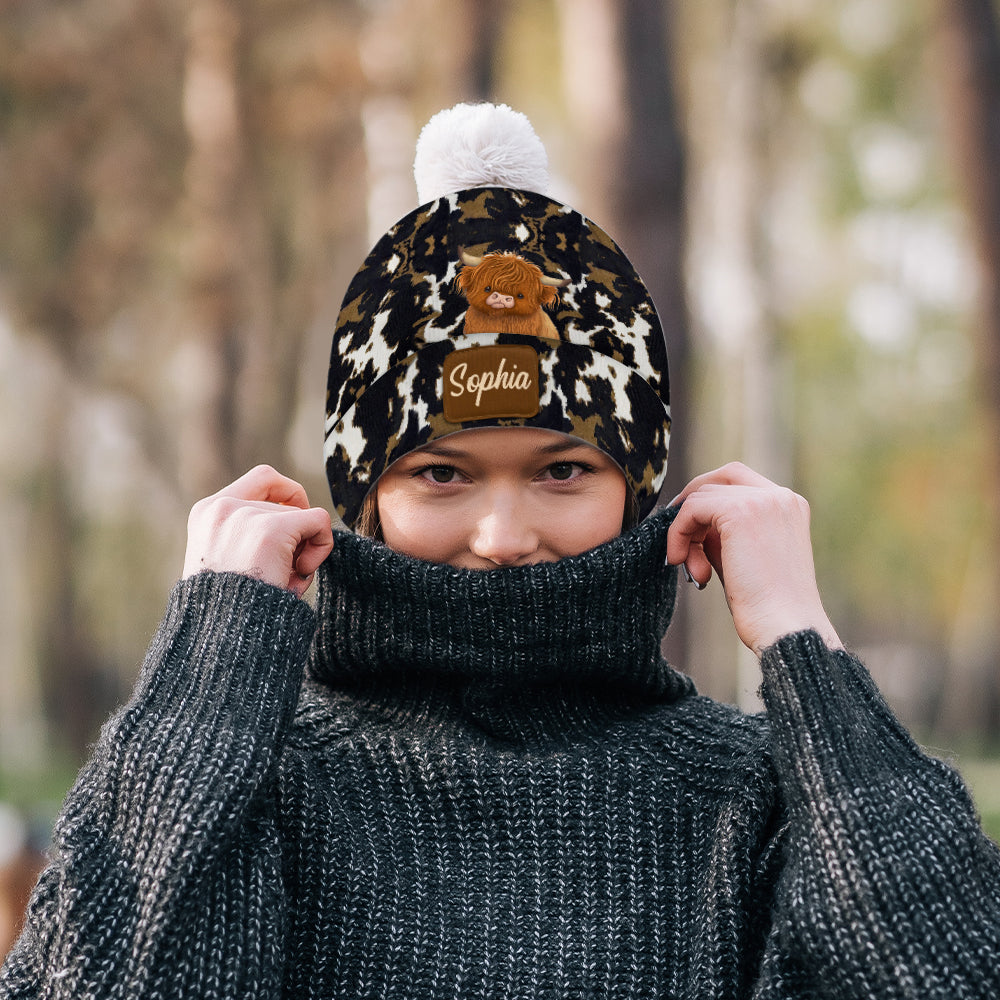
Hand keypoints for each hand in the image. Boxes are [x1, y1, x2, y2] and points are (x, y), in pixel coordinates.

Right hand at [183, 465, 334, 598]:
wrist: (221, 637)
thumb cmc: (230, 611)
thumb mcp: (228, 562)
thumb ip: (249, 535)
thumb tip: (303, 517)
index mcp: (206, 513)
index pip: (262, 479)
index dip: (288, 496)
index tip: (294, 525)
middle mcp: (222, 508)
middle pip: (286, 503)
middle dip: (295, 536)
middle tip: (285, 571)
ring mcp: (246, 516)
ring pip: (303, 516)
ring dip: (303, 550)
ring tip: (284, 581)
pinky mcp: (271, 530)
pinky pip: (319, 522)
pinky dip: (322, 546)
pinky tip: (300, 574)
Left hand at [666, 463, 841, 655]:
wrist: (784, 628)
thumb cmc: (766, 605)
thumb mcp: (743, 557)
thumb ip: (723, 533)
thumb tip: (691, 522)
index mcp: (789, 506)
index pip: (740, 481)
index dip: (708, 499)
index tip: (691, 530)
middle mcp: (781, 497)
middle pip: (721, 477)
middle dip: (693, 504)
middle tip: (678, 537)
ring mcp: (763, 501)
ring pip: (702, 496)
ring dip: (686, 531)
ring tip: (693, 569)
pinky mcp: (741, 512)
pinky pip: (692, 509)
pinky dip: (678, 533)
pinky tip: (681, 561)